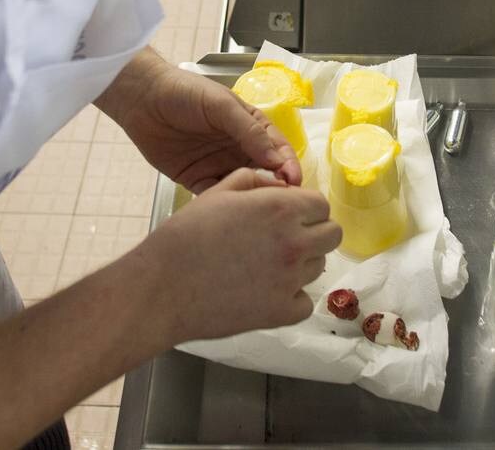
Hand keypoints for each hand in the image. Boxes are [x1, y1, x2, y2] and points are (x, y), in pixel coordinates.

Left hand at [100, 48, 302, 191]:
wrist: (142, 98)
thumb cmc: (185, 92)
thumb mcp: (221, 105)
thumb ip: (249, 130)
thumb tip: (276, 158)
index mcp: (251, 126)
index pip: (277, 147)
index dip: (287, 163)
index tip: (294, 180)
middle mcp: (238, 148)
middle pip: (265, 172)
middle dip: (276, 187)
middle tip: (282, 203)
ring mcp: (219, 165)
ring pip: (243, 187)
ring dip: (252, 199)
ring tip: (260, 211)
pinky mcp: (197, 180)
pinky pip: (216, 195)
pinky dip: (225, 204)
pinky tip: (231, 211)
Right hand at [135, 169, 340, 342]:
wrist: (162, 287)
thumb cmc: (185, 237)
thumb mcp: (218, 193)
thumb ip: (254, 182)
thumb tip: (276, 185)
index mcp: (281, 208)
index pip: (321, 204)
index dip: (306, 208)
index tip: (291, 214)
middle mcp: (294, 242)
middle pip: (332, 234)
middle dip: (314, 232)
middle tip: (286, 238)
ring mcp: (290, 280)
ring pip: (319, 267)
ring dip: (302, 263)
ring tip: (267, 264)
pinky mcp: (281, 312)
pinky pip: (305, 302)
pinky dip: (291, 298)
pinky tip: (267, 290)